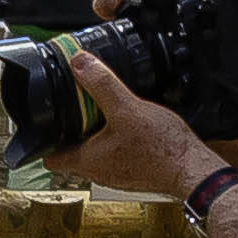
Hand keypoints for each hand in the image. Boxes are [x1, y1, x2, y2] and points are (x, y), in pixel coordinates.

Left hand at [47, 60, 209, 201]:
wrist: (193, 169)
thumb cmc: (162, 150)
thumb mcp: (127, 108)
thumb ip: (102, 85)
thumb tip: (80, 63)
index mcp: (87, 161)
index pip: (50, 158)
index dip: (45, 139)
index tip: (47, 120)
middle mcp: (99, 172)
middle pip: (72, 151)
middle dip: (73, 128)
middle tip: (78, 105)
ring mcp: (117, 173)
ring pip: (96, 151)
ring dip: (96, 132)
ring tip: (106, 110)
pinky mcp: (135, 171)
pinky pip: (117, 153)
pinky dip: (117, 138)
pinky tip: (131, 122)